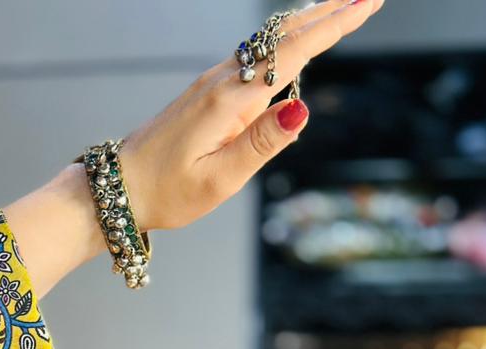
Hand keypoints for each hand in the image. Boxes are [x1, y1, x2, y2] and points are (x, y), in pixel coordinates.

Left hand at [3, 0, 384, 297]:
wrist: (118, 188)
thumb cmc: (166, 192)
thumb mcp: (219, 180)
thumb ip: (262, 144)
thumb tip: (302, 107)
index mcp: (229, 100)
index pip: (292, 54)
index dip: (333, 27)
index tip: (366, 3)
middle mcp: (221, 82)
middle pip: (283, 38)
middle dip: (328, 14)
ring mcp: (212, 84)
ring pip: (269, 43)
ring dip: (308, 22)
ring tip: (341, 6)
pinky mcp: (207, 94)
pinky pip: (254, 57)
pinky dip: (283, 41)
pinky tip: (295, 38)